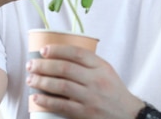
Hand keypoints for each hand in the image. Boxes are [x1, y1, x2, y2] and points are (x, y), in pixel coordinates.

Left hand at [26, 44, 144, 118]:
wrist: (129, 115)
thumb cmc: (113, 91)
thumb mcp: (106, 71)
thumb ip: (87, 62)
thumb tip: (58, 53)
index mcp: (101, 66)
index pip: (76, 53)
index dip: (57, 50)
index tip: (43, 50)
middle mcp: (96, 81)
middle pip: (65, 68)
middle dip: (44, 65)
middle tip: (31, 65)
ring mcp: (91, 98)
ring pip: (61, 86)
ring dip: (42, 82)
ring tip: (31, 80)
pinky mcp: (86, 114)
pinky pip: (63, 106)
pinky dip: (47, 101)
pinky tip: (36, 97)